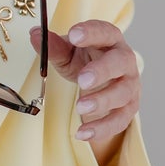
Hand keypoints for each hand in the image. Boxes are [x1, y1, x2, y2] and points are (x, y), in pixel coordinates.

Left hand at [28, 18, 139, 156]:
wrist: (102, 81)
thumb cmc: (85, 60)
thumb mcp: (67, 52)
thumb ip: (53, 46)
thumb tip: (35, 34)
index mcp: (110, 39)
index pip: (105, 31)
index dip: (91, 33)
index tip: (74, 35)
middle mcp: (125, 60)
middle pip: (121, 62)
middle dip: (102, 71)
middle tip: (82, 81)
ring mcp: (129, 84)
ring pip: (123, 93)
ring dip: (102, 101)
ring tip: (80, 107)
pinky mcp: (129, 108)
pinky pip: (120, 120)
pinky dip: (102, 128)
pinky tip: (82, 133)